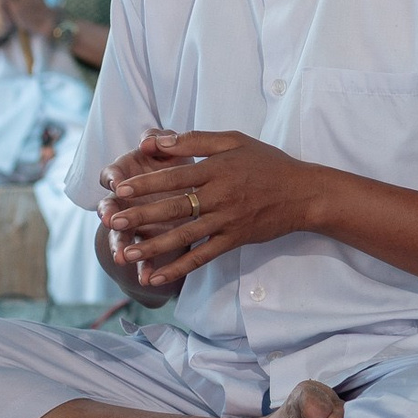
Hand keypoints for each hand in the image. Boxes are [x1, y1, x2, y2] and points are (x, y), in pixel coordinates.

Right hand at [95, 130, 183, 273]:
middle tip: (109, 220)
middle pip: (109, 208)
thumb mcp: (170, 152)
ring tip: (121, 258)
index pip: (111, 175)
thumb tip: (147, 141)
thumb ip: (160, 143)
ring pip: (120, 237)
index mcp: (126, 176)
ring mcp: (132, 226)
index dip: (113, 178)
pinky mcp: (145, 245)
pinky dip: (143, 269)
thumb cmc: (174, 167)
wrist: (183, 195)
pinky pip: (142, 260)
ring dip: (120, 246)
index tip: (117, 183)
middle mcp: (123, 203)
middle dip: (108, 214)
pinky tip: (147, 280)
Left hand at [98, 130, 317, 286]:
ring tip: (127, 253)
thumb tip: (155, 141)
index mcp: (218, 169)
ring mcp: (227, 221)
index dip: (146, 183)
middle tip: (114, 221)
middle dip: (142, 215)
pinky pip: (203, 256)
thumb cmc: (268, 163)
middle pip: (175, 207)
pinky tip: (157, 277)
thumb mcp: (234, 141)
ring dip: (154, 246)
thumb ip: (194, 140)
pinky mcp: (234, 240)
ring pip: (185, 235)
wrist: (304, 194)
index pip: (176, 177)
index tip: (120, 189)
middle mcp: (220, 196)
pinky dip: (179, 268)